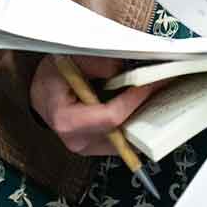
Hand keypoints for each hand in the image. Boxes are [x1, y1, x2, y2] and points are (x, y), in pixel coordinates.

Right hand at [29, 54, 161, 155]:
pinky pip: (123, 137)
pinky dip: (136, 120)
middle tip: (164, 85)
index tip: (151, 82)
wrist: (43, 92)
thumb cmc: (53, 76)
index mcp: (67, 121)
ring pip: (127, 137)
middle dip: (145, 108)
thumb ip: (95, 62)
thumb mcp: (70, 59)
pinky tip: (146, 102)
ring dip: (144, 115)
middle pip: (123, 130)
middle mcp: (78, 140)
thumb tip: (120, 68)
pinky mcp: (97, 147)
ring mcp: (88, 147)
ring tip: (158, 91)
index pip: (111, 117)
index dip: (134, 99)